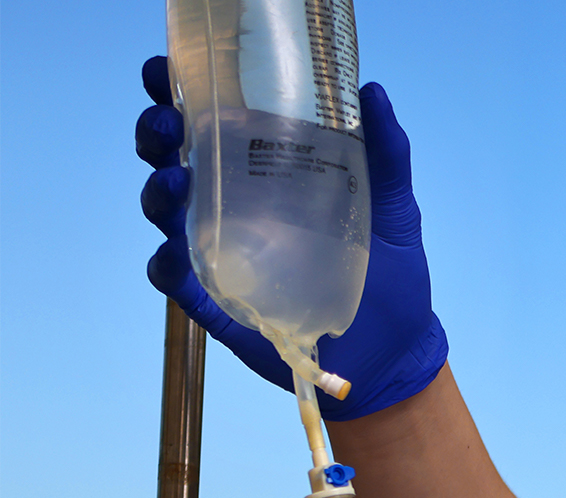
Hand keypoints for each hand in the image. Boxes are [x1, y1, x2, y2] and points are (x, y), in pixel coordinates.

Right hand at [135, 56, 447, 419]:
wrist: (397, 349)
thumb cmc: (393, 274)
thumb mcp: (395, 207)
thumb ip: (387, 154)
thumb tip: (372, 91)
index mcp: (268, 177)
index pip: (211, 128)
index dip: (181, 96)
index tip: (165, 70)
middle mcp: (236, 211)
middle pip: (175, 163)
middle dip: (159, 136)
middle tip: (166, 120)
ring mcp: (224, 256)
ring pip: (168, 217)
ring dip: (159, 193)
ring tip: (174, 178)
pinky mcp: (222, 304)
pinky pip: (178, 282)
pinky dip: (167, 266)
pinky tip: (172, 252)